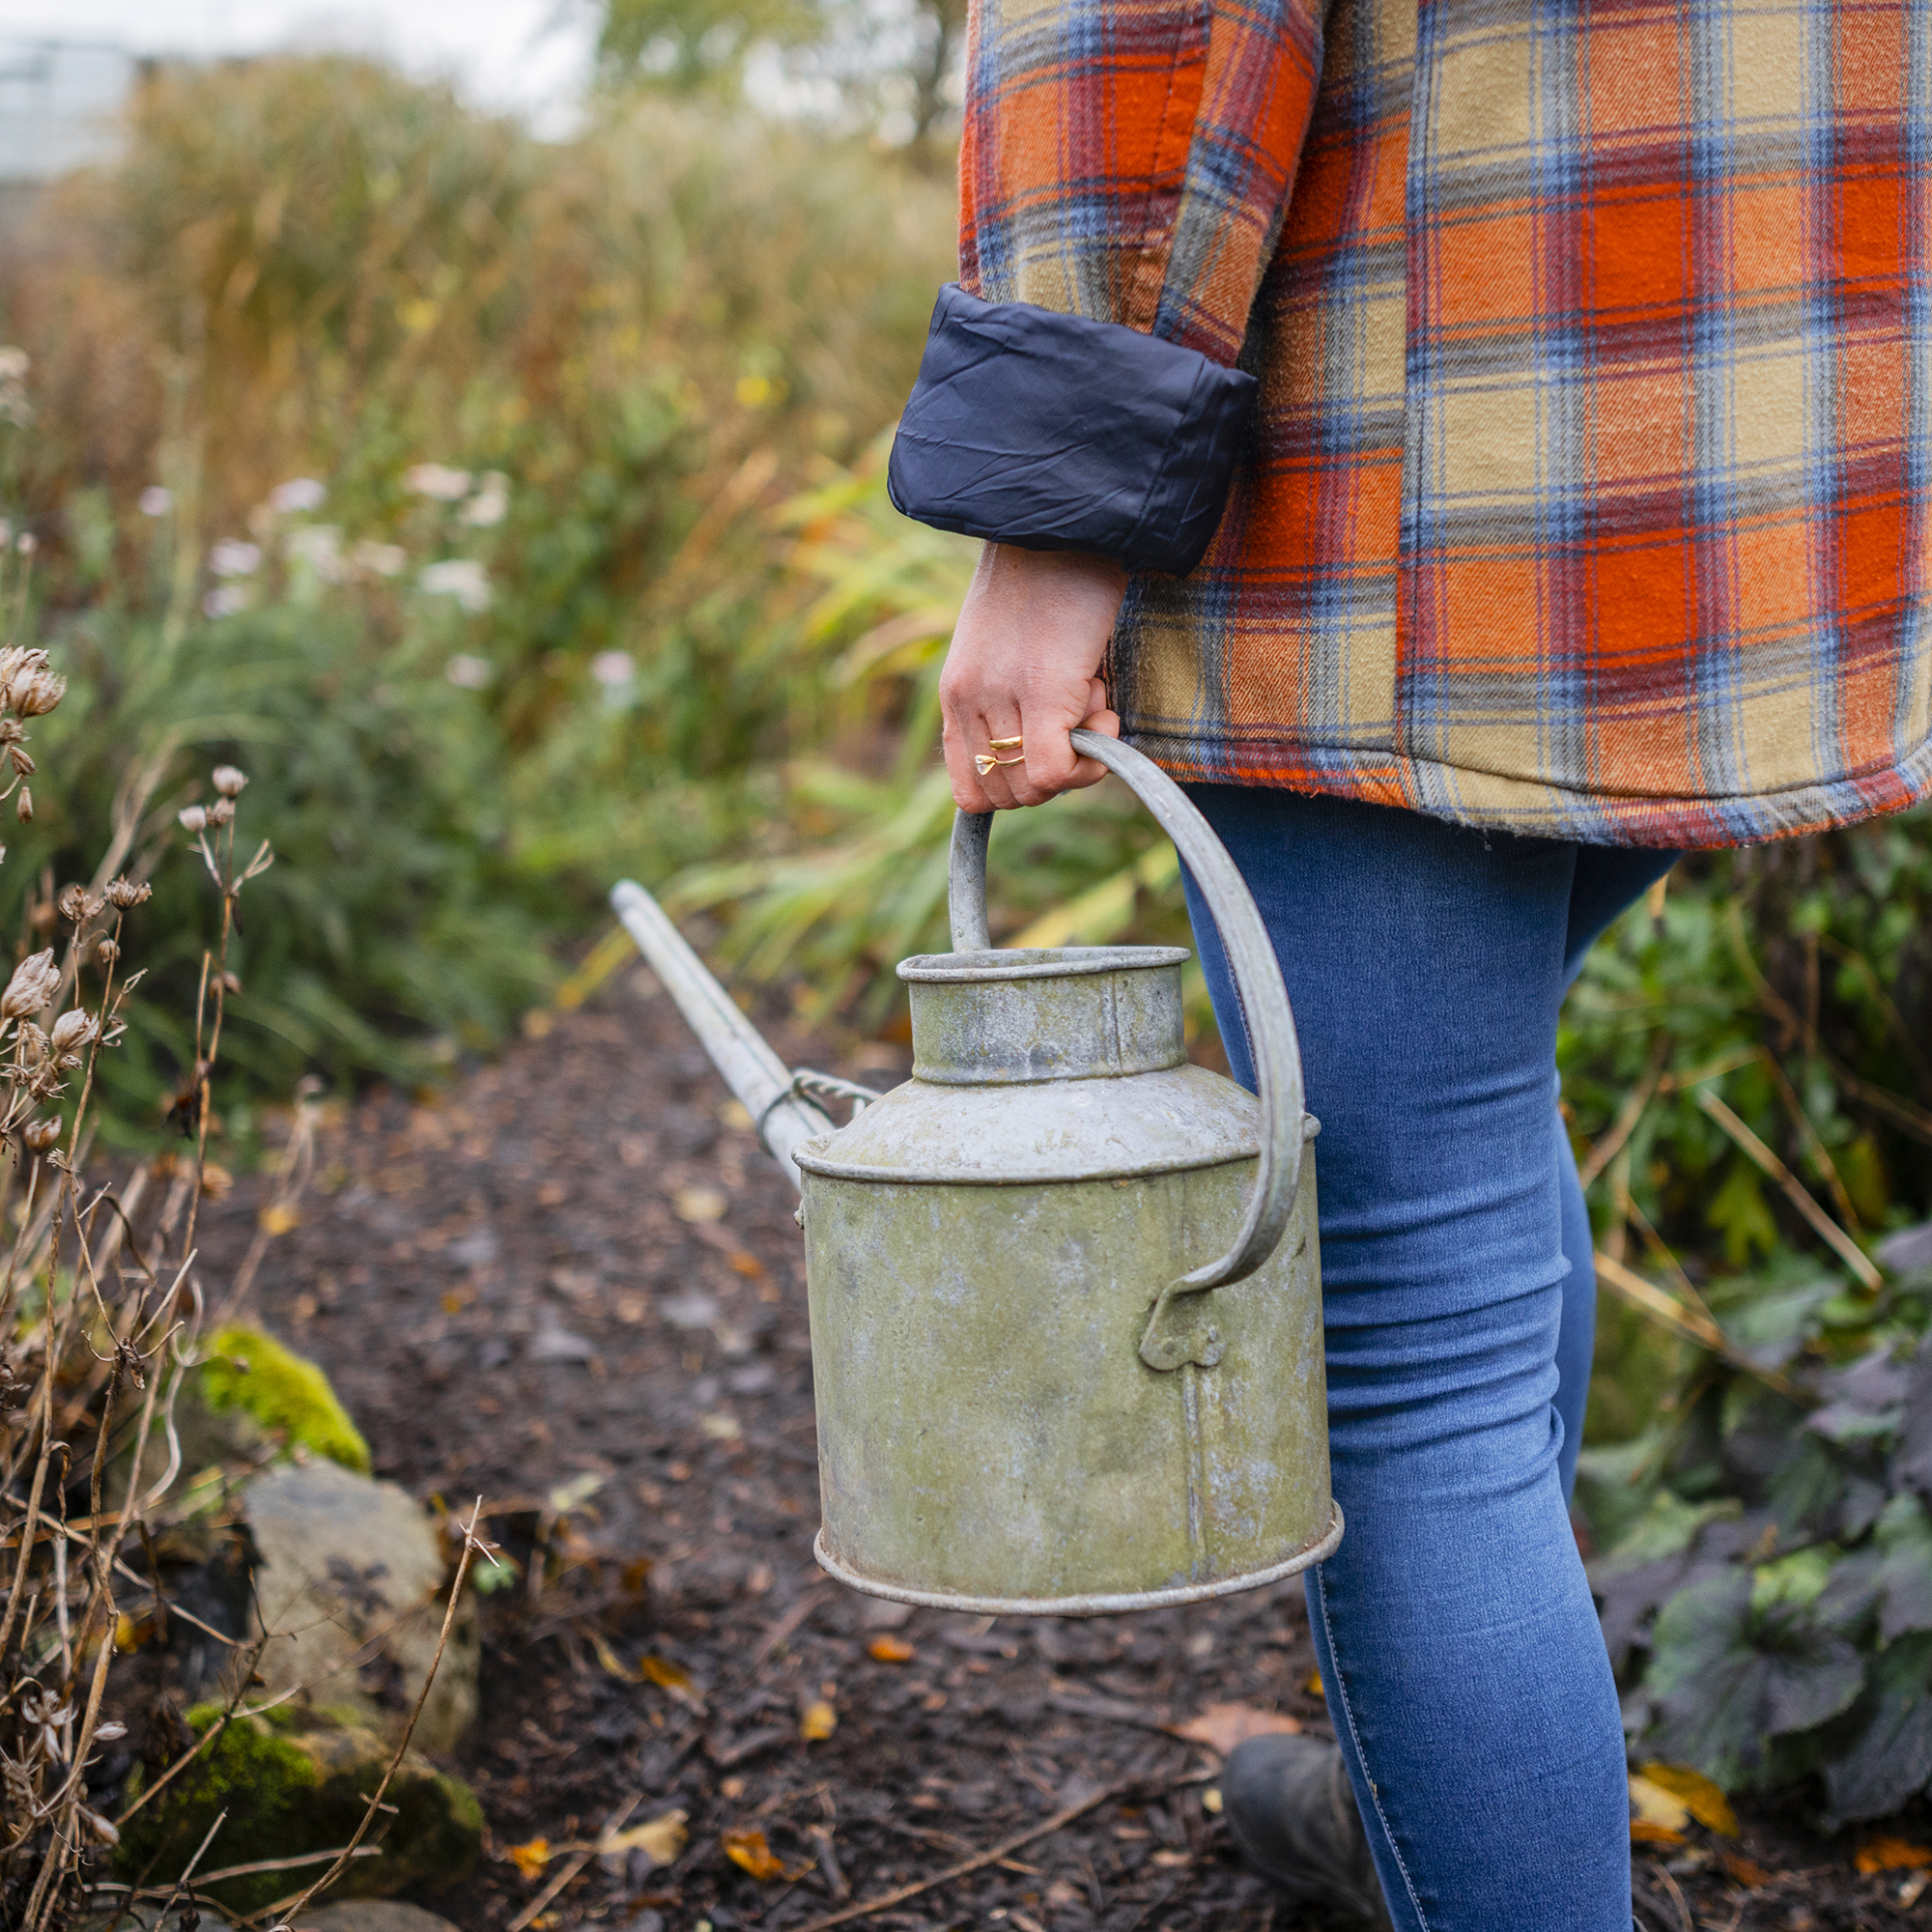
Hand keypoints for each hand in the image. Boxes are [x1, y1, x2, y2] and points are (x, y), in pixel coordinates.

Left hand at [939, 542, 1126, 811]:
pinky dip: (1090, 761)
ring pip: (1032, 789)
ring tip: (1092, 698)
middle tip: (1078, 719)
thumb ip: (1012, 695)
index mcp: (956, 692)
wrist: (1067, 520)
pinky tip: (1106, 711)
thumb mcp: (1011, 644)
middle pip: (1005, 797)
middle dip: (1051, 776)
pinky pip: (1054, 772)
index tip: (1052, 747)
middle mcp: (969, 700)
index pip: (969, 789)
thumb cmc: (1052, 578)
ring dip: (1075, 760)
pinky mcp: (1042, 691)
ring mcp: (1001, 698)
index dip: (1020, 784)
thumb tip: (1056, 745)